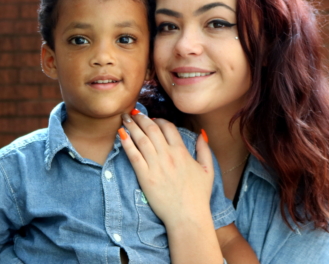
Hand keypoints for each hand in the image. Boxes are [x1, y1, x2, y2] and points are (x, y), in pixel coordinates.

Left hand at [119, 110, 214, 226]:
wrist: (187, 216)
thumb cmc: (198, 195)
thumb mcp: (208, 170)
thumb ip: (204, 150)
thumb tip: (201, 134)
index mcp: (182, 152)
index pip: (168, 127)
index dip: (158, 119)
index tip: (152, 118)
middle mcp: (167, 155)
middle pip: (152, 129)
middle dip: (141, 118)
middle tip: (133, 113)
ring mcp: (155, 165)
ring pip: (141, 139)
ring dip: (131, 126)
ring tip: (125, 118)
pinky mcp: (145, 176)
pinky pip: (133, 155)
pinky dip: (126, 143)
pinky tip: (120, 134)